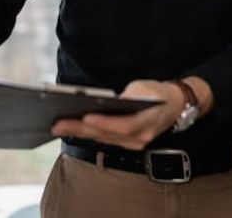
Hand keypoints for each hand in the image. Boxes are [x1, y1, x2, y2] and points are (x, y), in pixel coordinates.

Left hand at [51, 80, 184, 150]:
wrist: (174, 105)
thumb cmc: (157, 93)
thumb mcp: (145, 87)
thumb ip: (128, 95)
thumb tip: (108, 100)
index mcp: (146, 122)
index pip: (122, 126)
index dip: (103, 123)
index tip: (85, 117)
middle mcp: (139, 138)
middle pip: (106, 135)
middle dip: (80, 129)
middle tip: (58, 123)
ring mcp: (133, 144)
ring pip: (102, 139)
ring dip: (79, 133)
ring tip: (58, 125)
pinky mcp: (126, 144)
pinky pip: (104, 140)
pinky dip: (88, 134)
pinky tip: (73, 128)